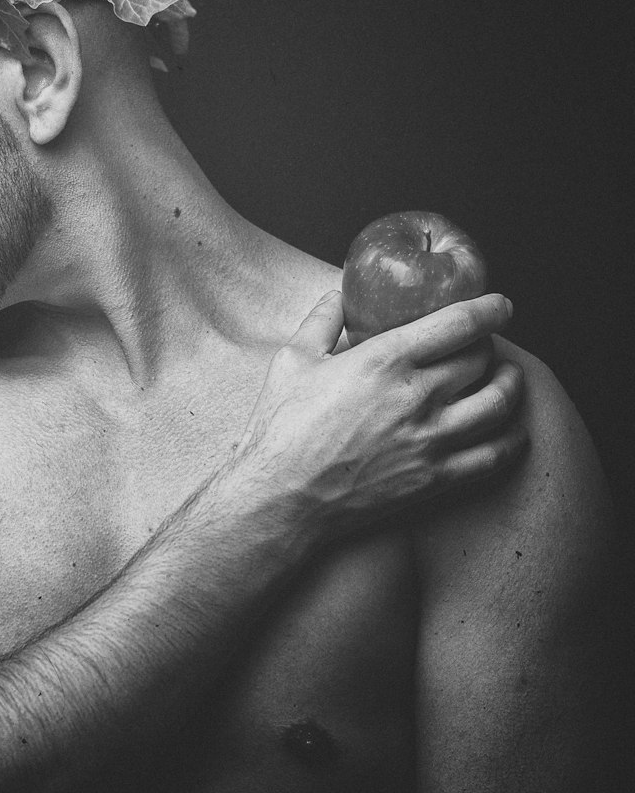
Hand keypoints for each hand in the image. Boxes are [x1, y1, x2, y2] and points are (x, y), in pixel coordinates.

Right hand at [235, 290, 525, 538]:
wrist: (280, 499)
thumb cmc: (280, 430)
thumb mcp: (292, 360)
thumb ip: (322, 320)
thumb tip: (339, 293)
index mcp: (385, 359)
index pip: (459, 322)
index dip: (490, 309)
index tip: (501, 306)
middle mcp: (416, 396)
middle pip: (481, 359)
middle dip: (490, 347)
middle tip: (484, 346)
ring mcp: (430, 440)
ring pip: (499, 403)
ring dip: (511, 385)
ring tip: (508, 379)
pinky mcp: (435, 479)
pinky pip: (494, 455)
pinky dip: (512, 439)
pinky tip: (511, 431)